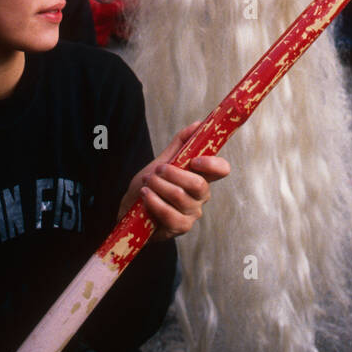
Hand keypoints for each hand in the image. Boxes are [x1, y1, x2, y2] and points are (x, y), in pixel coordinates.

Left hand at [118, 122, 229, 240]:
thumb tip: (198, 124)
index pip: (221, 170)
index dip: (213, 164)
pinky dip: (154, 203)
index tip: (195, 160)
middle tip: (157, 170)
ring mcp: (191, 213)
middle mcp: (200, 196)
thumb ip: (180, 143)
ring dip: (159, 187)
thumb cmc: (149, 184)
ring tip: (147, 183)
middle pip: (199, 184)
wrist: (130, 207)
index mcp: (200, 176)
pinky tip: (145, 196)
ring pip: (181, 197)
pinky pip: (170, 215)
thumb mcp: (162, 160)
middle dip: (173, 173)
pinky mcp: (180, 228)